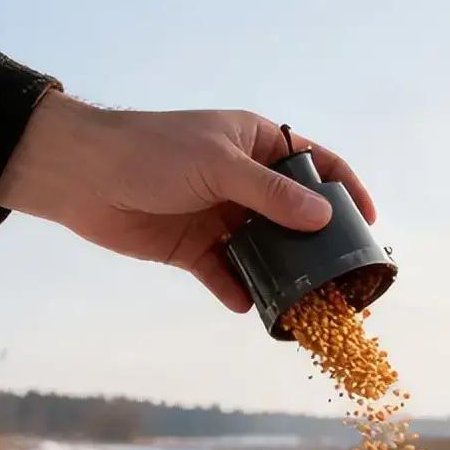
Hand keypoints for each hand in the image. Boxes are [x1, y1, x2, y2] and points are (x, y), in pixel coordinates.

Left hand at [0, 94, 375, 311]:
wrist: (82, 176)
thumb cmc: (151, 152)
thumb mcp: (219, 166)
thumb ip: (271, 195)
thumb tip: (323, 218)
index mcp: (254, 143)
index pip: (313, 162)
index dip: (345, 188)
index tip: (368, 220)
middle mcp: (242, 180)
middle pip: (292, 213)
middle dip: (315, 244)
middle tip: (340, 273)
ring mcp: (219, 216)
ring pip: (262, 249)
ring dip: (279, 273)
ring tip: (301, 300)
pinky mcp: (193, 248)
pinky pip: (226, 274)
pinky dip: (238, 289)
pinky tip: (250, 306)